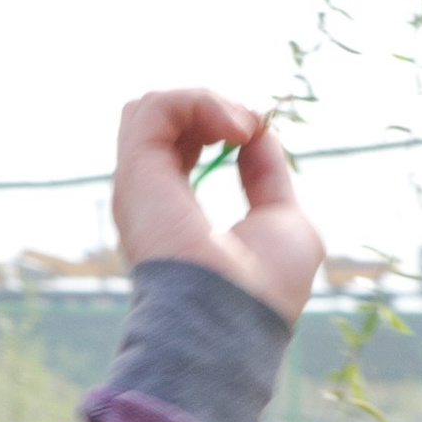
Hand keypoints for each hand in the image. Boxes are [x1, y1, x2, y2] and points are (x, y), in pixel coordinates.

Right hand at [112, 88, 324, 325]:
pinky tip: (232, 129)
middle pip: (164, 123)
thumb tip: (257, 134)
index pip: (182, 146)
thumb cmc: (264, 287)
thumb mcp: (284, 220)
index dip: (221, 126)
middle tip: (248, 129)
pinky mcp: (136, 171)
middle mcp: (152, 199)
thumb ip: (267, 175)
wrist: (233, 319)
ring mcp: (140, 185)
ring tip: (240, 127)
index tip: (256, 136)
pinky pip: (155, 107)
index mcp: (179, 216)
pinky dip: (198, 102)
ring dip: (205, 102)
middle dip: (212, 108)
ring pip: (154, 109)